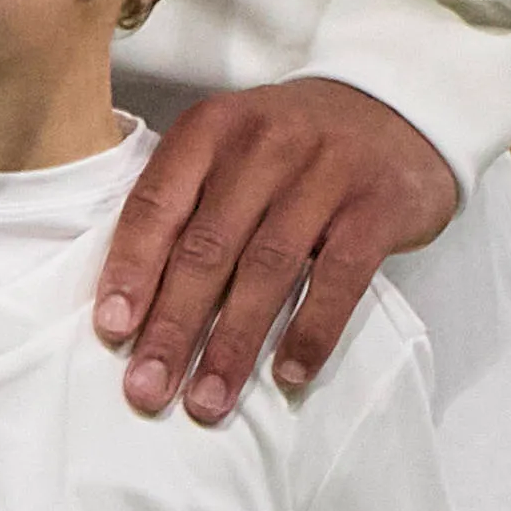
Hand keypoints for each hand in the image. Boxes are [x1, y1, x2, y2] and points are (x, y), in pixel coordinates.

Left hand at [96, 75, 462, 421]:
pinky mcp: (377, 208)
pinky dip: (311, 332)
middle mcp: (262, 148)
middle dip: (172, 326)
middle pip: (206, 248)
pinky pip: (340, 279)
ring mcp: (324, 176)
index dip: (130, 270)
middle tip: (148, 388)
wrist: (398, 109)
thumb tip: (133, 296)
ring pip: (267, 271)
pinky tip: (287, 375)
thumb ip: (189, 203)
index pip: (156, 205)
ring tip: (208, 401)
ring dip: (233, 344)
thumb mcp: (232, 150)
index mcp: (210, 130)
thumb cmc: (294, 145)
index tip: (112, 330)